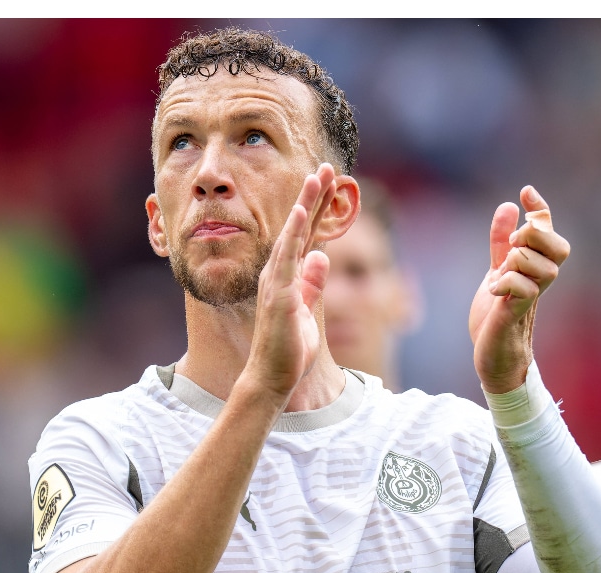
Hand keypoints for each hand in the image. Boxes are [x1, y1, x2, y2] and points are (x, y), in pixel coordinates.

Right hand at [245, 163, 337, 400]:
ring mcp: (277, 282)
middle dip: (313, 196)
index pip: (304, 235)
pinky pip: (286, 259)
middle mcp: (278, 273)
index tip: (328, 183)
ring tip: (317, 177)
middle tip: (327, 167)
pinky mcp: (279, 295)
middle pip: (298, 227)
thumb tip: (321, 255)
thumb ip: (313, 282)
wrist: (272, 377)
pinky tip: (301, 213)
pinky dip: (294, 235)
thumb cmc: (288, 348)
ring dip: (305, 205)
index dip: (316, 208)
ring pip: (292, 234)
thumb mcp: (306, 309)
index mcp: (287, 276)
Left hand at [468, 185, 569, 394]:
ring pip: (542, 266)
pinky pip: (523, 289)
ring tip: (500, 275)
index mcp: (535, 268)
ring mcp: (531, 298)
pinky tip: (494, 289)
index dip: (541, 210)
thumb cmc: (497, 317)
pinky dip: (506, 282)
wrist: (493, 357)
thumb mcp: (498, 271)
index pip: (548, 232)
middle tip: (511, 248)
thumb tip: (508, 206)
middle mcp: (539, 281)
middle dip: (532, 237)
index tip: (525, 191)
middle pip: (558, 246)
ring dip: (517, 262)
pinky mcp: (516, 314)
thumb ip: (502, 242)